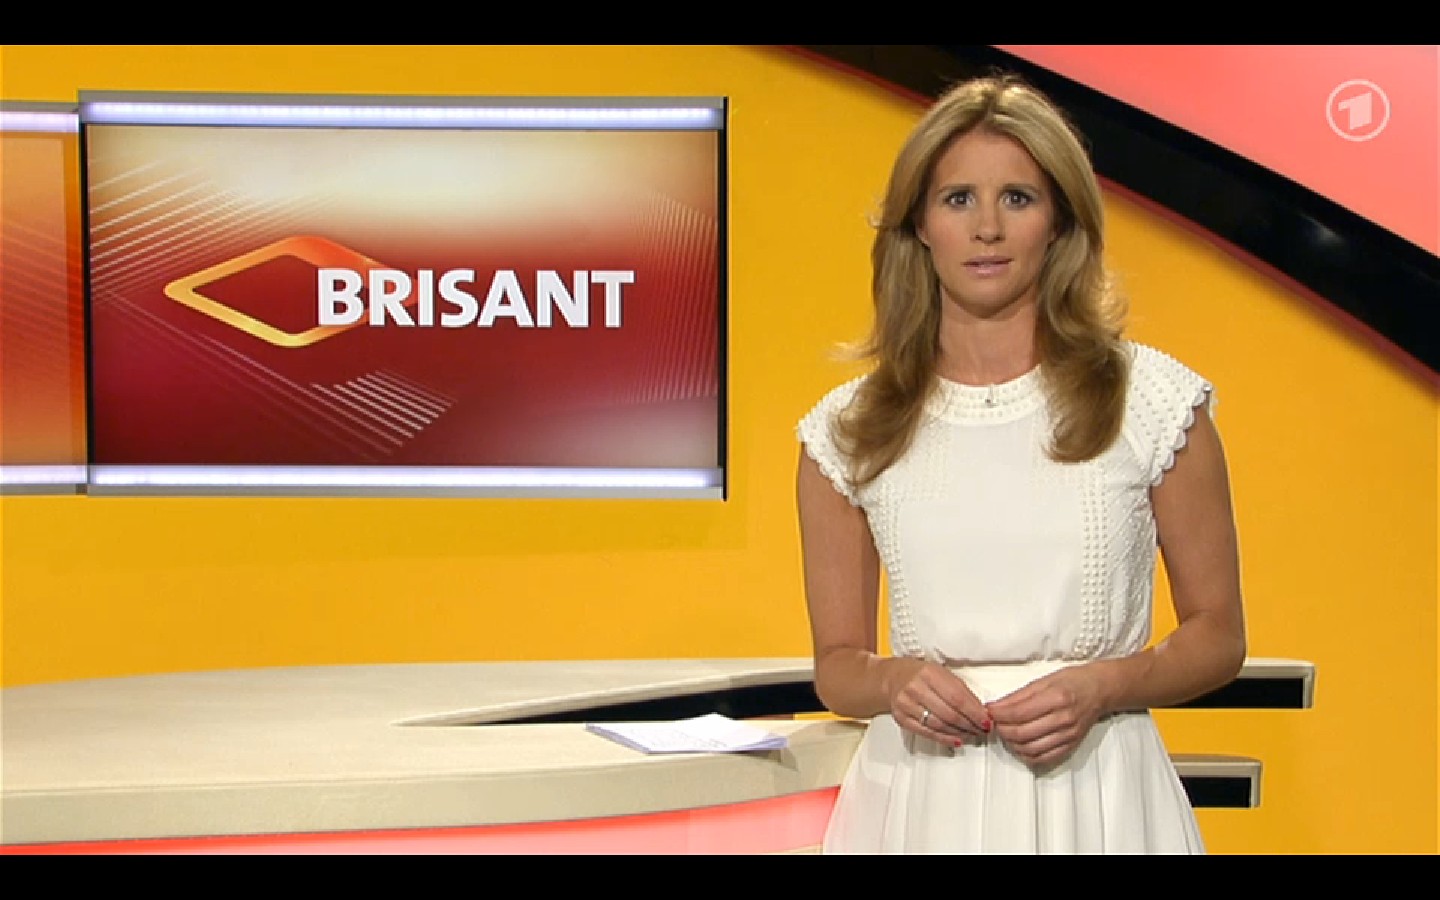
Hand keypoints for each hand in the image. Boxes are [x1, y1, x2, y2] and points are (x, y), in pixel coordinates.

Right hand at [882, 657, 991, 745]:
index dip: (974, 712)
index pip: (957, 697)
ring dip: (959, 733)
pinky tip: (956, 740)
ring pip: (938, 725)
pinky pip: (926, 732)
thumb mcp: (942, 673)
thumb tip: (980, 711)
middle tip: (982, 730)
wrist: (893, 677)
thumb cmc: (922, 675)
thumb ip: (960, 690)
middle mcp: (915, 688)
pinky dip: (944, 738)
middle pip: (948, 713)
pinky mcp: (901, 718)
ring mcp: (906, 704)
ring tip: (972, 734)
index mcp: (929, 673)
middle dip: (969, 725)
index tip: (987, 721)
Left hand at [985, 664, 1109, 767]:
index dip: (998, 714)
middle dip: (1001, 730)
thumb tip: (995, 707)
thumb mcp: (1043, 680)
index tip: (989, 711)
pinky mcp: (1071, 745)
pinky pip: (1044, 758)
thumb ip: (1018, 696)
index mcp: (1056, 698)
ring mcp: (1068, 735)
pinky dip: (1027, 755)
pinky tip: (1020, 745)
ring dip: (1011, 744)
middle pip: (1021, 734)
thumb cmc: (1072, 681)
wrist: (1100, 690)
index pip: (1018, 713)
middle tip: (995, 723)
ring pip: (1030, 749)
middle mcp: (1063, 719)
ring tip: (1006, 733)